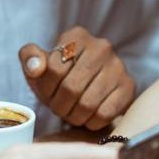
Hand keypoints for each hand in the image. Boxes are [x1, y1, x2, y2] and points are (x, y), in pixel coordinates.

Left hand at [20, 26, 135, 128]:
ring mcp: (118, 66)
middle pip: (71, 87)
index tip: (47, 93)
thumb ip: (29, 58)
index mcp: (76, 36)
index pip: (54, 68)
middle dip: (59, 105)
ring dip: (73, 116)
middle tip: (58, 109)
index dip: (46, 88)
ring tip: (71, 113)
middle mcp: (101, 46)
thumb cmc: (59, 76)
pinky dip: (91, 122)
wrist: (88, 90)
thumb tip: (36, 67)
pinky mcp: (129, 87)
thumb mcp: (38, 64)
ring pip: (87, 103)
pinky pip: (104, 114)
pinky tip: (87, 117)